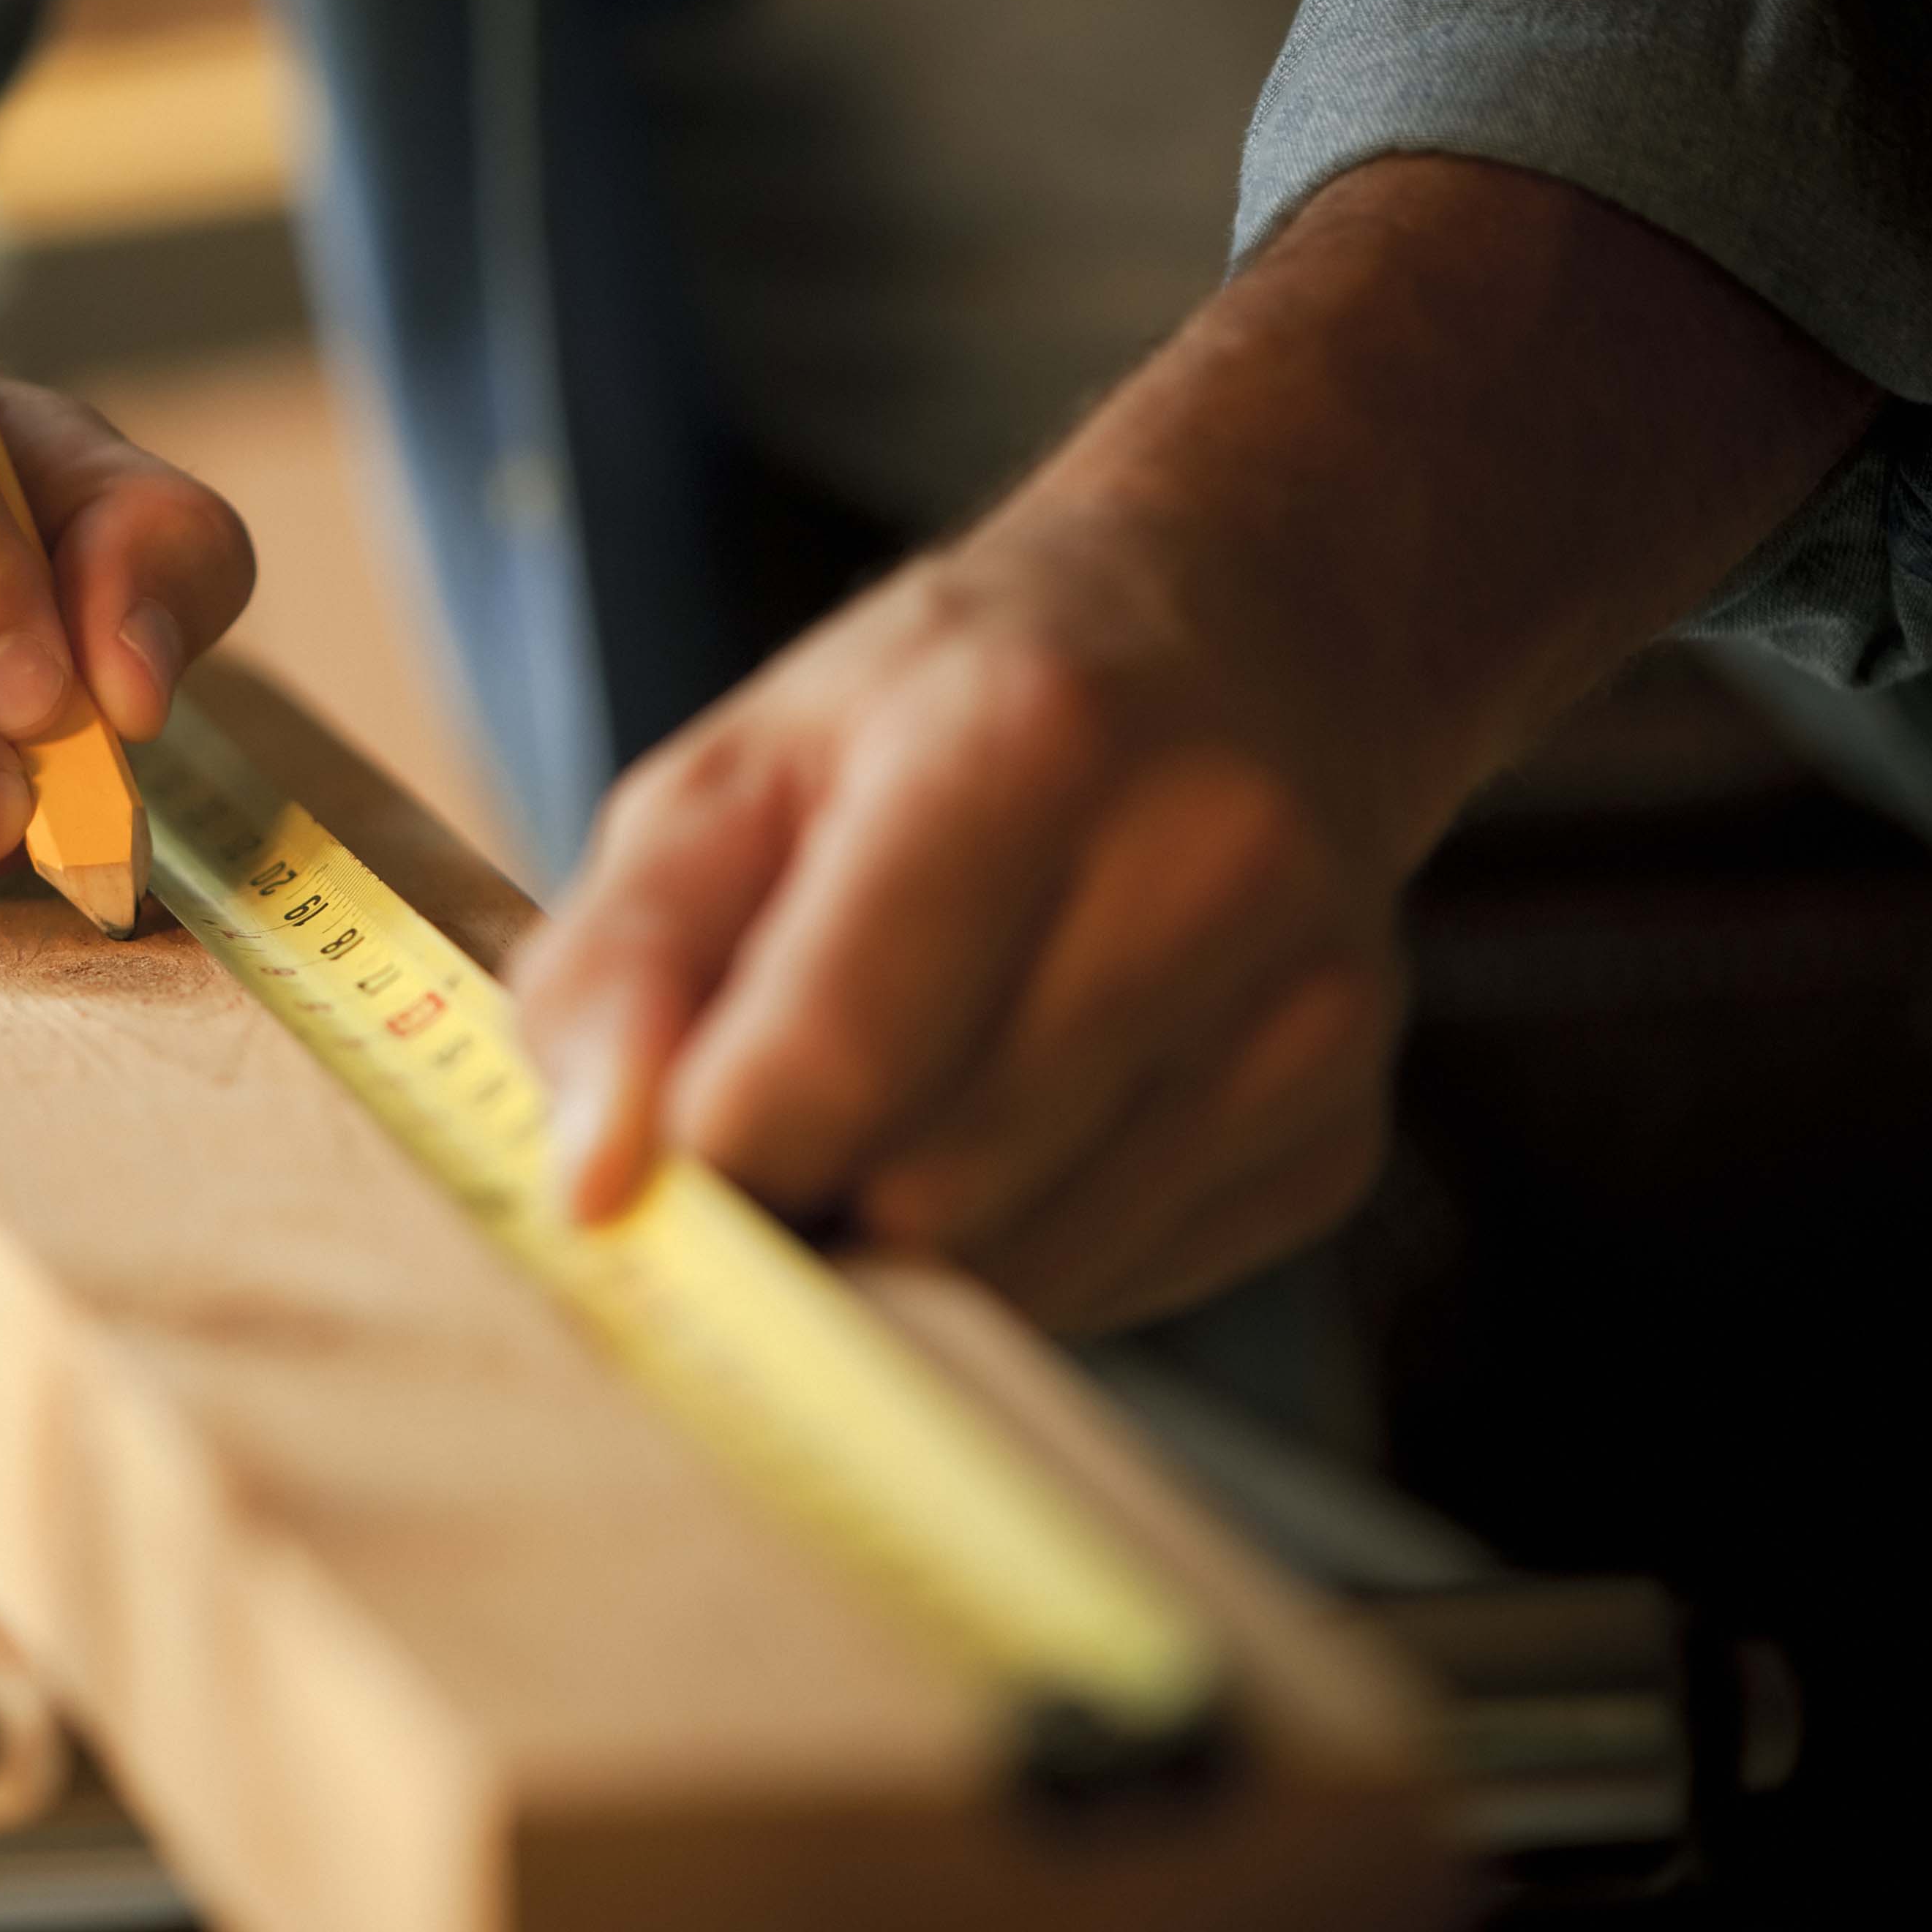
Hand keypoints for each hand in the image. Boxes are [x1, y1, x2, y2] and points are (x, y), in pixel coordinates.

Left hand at [514, 526, 1405, 1332]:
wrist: (1243, 641)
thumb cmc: (943, 714)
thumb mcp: (733, 774)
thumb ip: (618, 969)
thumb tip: (592, 1187)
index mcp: (1026, 741)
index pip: (832, 1063)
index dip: (707, 1152)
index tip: (657, 1150)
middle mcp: (1207, 869)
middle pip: (925, 1196)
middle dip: (813, 1191)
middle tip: (785, 1099)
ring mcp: (1305, 1016)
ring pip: (1021, 1275)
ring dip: (913, 1234)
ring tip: (914, 1084)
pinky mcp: (1339, 1138)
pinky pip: (1115, 1290)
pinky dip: (1026, 1241)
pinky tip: (1034, 1106)